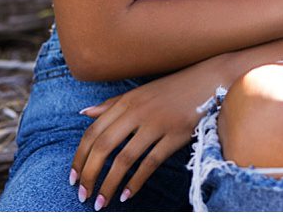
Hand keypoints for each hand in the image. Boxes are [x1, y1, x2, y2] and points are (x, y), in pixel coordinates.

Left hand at [72, 60, 225, 207]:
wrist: (209, 80)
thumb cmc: (172, 89)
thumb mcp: (139, 93)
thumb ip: (111, 104)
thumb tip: (84, 114)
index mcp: (125, 102)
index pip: (92, 133)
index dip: (79, 157)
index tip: (73, 178)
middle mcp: (137, 112)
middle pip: (103, 147)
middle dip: (89, 174)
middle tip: (83, 195)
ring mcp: (156, 124)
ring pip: (124, 159)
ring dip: (109, 183)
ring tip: (101, 202)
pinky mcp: (175, 135)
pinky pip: (150, 163)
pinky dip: (136, 182)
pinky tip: (126, 195)